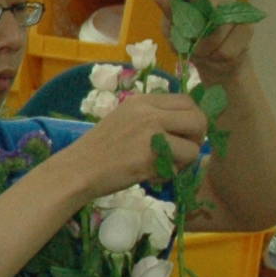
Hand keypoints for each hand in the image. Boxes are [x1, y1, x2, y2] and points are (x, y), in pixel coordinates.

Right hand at [62, 90, 208, 196]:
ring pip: (194, 146)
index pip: (186, 101)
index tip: (183, 136)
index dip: (192, 120)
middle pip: (198, 119)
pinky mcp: (152, 154)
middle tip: (182, 153)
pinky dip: (171, 174)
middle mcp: (149, 112)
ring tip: (165, 167)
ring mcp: (151, 132)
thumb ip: (152, 118)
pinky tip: (152, 175)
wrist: (77, 169)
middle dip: (196, 139)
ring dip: (185, 160)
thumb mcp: (124, 121)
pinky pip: (180, 165)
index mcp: (142, 101)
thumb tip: (186, 128)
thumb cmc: (98, 151)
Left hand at [153, 0, 253, 82]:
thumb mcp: (172, 25)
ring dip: (203, 47)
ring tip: (200, 49)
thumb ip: (169, 9)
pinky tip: (214, 54)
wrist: (211, 61)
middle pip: (214, 1)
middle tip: (188, 41)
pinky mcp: (247, 29)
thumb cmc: (188, 37)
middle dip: (197, 27)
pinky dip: (215, 56)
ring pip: (220, 29)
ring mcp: (237, 11)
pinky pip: (227, 48)